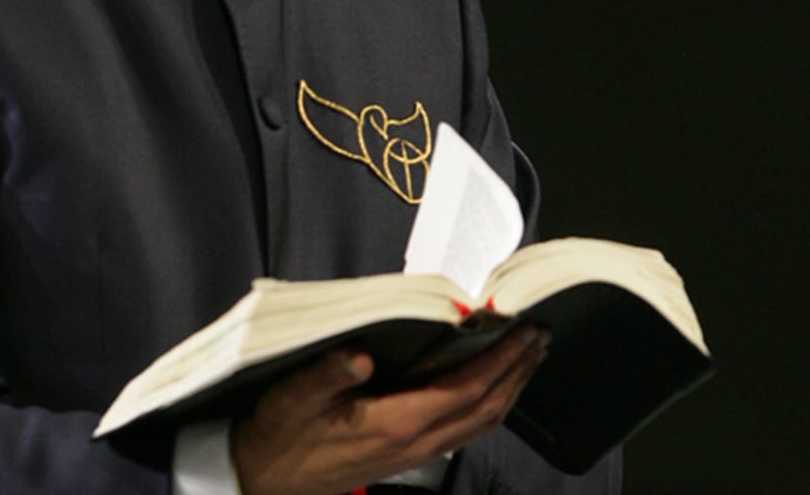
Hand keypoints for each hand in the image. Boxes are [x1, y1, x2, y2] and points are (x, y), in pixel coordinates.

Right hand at [230, 324, 549, 494]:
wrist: (266, 482)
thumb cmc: (280, 435)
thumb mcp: (292, 399)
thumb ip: (327, 374)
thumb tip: (360, 355)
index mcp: (394, 424)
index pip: (465, 389)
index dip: (500, 359)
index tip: (524, 329)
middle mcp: (415, 442)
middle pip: (486, 407)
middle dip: (519, 370)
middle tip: (543, 334)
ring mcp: (415, 453)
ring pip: (481, 422)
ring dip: (511, 388)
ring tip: (529, 355)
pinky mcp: (409, 454)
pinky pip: (465, 429)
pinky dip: (490, 404)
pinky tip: (493, 385)